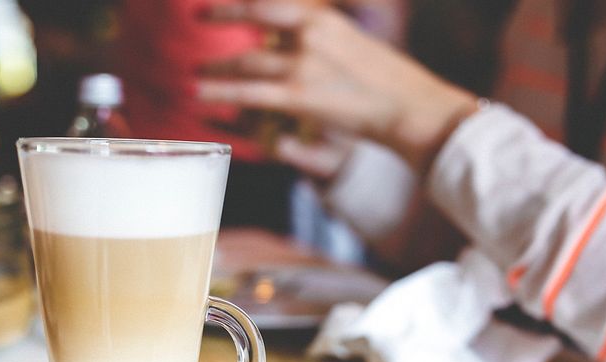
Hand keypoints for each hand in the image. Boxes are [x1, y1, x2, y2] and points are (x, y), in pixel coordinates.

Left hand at [197, 1, 478, 171]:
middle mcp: (309, 35)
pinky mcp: (298, 96)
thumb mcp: (353, 43)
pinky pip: (248, 92)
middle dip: (221, 28)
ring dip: (216, 69)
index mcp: (323, 19)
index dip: (236, 3)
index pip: (269, 4)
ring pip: (245, 64)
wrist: (409, 106)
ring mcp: (302, 65)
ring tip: (196, 75)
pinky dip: (220, 91)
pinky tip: (199, 92)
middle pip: (252, 29)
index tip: (212, 4)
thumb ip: (321, 39)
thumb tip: (296, 40)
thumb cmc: (387, 82)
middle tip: (198, 30)